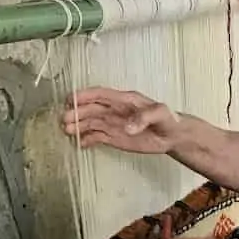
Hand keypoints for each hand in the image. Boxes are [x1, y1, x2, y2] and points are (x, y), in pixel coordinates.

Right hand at [62, 87, 183, 154]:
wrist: (173, 136)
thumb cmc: (169, 119)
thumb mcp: (161, 113)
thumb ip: (145, 117)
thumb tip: (127, 127)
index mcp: (125, 100)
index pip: (101, 94)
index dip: (85, 95)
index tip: (70, 99)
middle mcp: (115, 110)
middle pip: (91, 109)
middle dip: (77, 113)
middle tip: (65, 120)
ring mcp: (113, 124)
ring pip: (91, 123)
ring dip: (78, 126)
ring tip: (67, 132)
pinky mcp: (114, 137)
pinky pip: (96, 137)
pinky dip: (86, 139)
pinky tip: (79, 144)